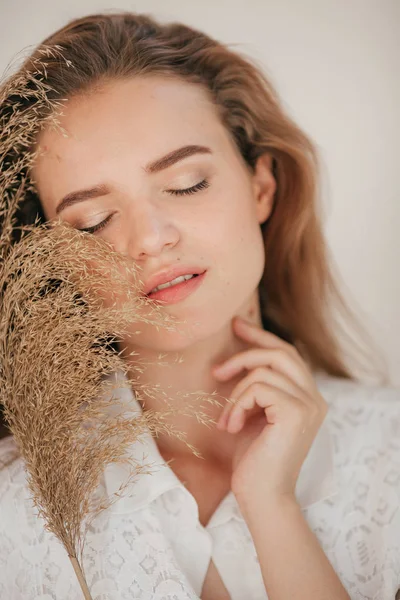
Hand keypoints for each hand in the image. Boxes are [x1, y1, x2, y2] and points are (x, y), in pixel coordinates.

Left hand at [212, 316, 327, 505]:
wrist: (261, 497)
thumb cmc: (254, 460)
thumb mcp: (254, 415)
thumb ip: (257, 389)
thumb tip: (239, 357)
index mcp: (307, 397)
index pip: (287, 354)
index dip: (262, 337)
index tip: (237, 325)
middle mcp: (315, 397)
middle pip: (280, 352)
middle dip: (246, 352)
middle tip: (217, 368)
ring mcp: (308, 404)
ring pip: (262, 371)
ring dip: (234, 393)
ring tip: (227, 421)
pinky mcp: (295, 412)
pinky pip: (257, 387)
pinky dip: (237, 404)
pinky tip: (232, 427)